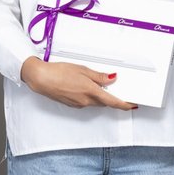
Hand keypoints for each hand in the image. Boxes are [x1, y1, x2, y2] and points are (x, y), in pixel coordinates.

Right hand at [21, 57, 136, 109]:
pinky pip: (86, 101)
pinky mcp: (71, 104)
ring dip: (100, 96)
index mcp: (91, 92)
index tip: (133, 104)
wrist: (41, 78)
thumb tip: (112, 79)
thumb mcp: (83, 70)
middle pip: (105, 102)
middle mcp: (86, 101)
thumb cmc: (59, 72)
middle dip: (112, 98)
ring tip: (100, 85)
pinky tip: (85, 86)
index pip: (113, 102)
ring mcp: (78, 104)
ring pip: (95, 102)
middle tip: (119, 90)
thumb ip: (99, 76)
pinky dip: (90, 96)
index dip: (125, 104)